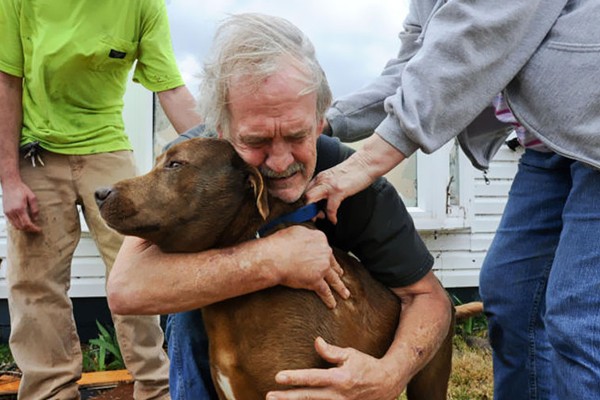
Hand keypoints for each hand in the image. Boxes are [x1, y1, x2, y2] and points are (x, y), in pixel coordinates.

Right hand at [2, 180, 40, 232]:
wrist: (10, 184)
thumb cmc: (22, 189)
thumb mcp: (32, 197)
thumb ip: (35, 209)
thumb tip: (36, 219)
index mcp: (20, 209)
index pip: (27, 223)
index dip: (33, 228)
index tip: (39, 229)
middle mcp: (12, 212)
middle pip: (21, 226)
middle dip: (29, 229)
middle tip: (36, 229)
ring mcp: (8, 213)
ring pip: (16, 226)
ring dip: (24, 228)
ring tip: (31, 226)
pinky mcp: (5, 212)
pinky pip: (12, 222)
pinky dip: (18, 224)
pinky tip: (24, 222)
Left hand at [266, 337, 401, 399]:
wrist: (386, 384)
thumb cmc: (366, 365)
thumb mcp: (350, 354)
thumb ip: (331, 351)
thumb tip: (316, 342)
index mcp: (339, 379)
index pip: (312, 378)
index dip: (295, 378)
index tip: (279, 377)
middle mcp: (338, 395)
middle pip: (308, 397)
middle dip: (287, 398)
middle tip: (269, 396)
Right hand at [267, 225, 349, 307]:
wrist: (275, 257)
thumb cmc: (280, 243)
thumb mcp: (295, 231)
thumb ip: (305, 235)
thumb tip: (305, 237)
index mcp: (320, 239)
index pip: (324, 247)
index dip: (324, 254)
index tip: (326, 257)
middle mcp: (324, 252)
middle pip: (332, 262)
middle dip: (336, 269)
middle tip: (340, 274)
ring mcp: (322, 267)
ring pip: (334, 279)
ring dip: (340, 287)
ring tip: (345, 294)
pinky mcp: (316, 281)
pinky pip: (325, 292)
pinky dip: (329, 299)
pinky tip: (332, 304)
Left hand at [305, 134, 405, 223]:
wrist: (365, 163)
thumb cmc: (353, 171)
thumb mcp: (334, 177)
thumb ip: (326, 186)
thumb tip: (323, 200)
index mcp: (319, 177)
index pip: (304, 191)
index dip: (304, 204)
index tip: (308, 212)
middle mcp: (321, 180)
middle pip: (303, 196)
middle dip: (304, 209)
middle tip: (312, 217)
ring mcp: (329, 185)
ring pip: (310, 200)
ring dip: (314, 213)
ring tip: (321, 218)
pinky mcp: (339, 190)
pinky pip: (330, 208)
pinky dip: (331, 216)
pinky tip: (334, 220)